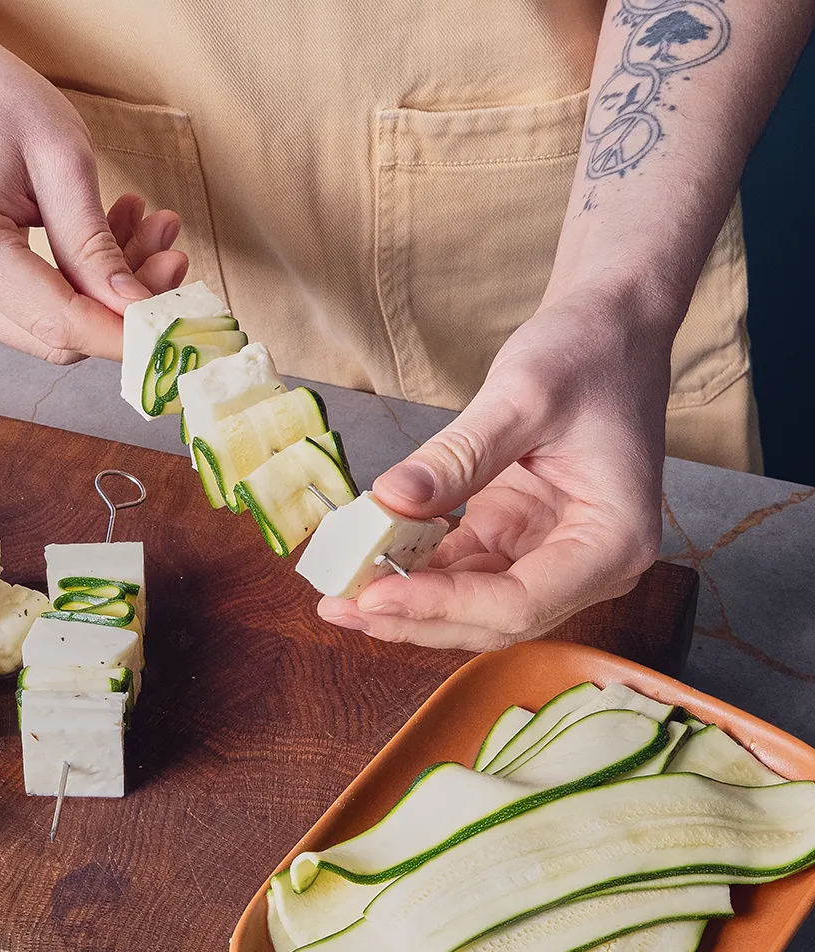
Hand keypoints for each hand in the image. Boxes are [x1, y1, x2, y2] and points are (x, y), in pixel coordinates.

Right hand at [0, 33, 187, 362]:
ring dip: (107, 295)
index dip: (123, 334)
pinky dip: (80, 286)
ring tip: (148, 230)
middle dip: (122, 310)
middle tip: (172, 256)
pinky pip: (31, 310)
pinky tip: (111, 238)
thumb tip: (135, 310)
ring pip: (48, 329)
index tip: (176, 322)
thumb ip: (95, 243)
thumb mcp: (61, 156)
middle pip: (54, 337)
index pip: (57, 322)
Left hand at [318, 291, 671, 650]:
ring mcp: (551, 559)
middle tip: (339, 605)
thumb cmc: (589, 355)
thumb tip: (389, 500)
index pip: (518, 602)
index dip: (441, 607)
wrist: (609, 332)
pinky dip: (413, 573)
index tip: (375, 596)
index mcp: (613, 542)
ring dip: (406, 603)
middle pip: (491, 619)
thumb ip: (457, 456)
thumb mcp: (521, 396)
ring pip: (469, 607)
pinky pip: (459, 574)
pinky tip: (366, 565)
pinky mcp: (515, 541)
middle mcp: (589, 567)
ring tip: (339, 594)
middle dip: (412, 617)